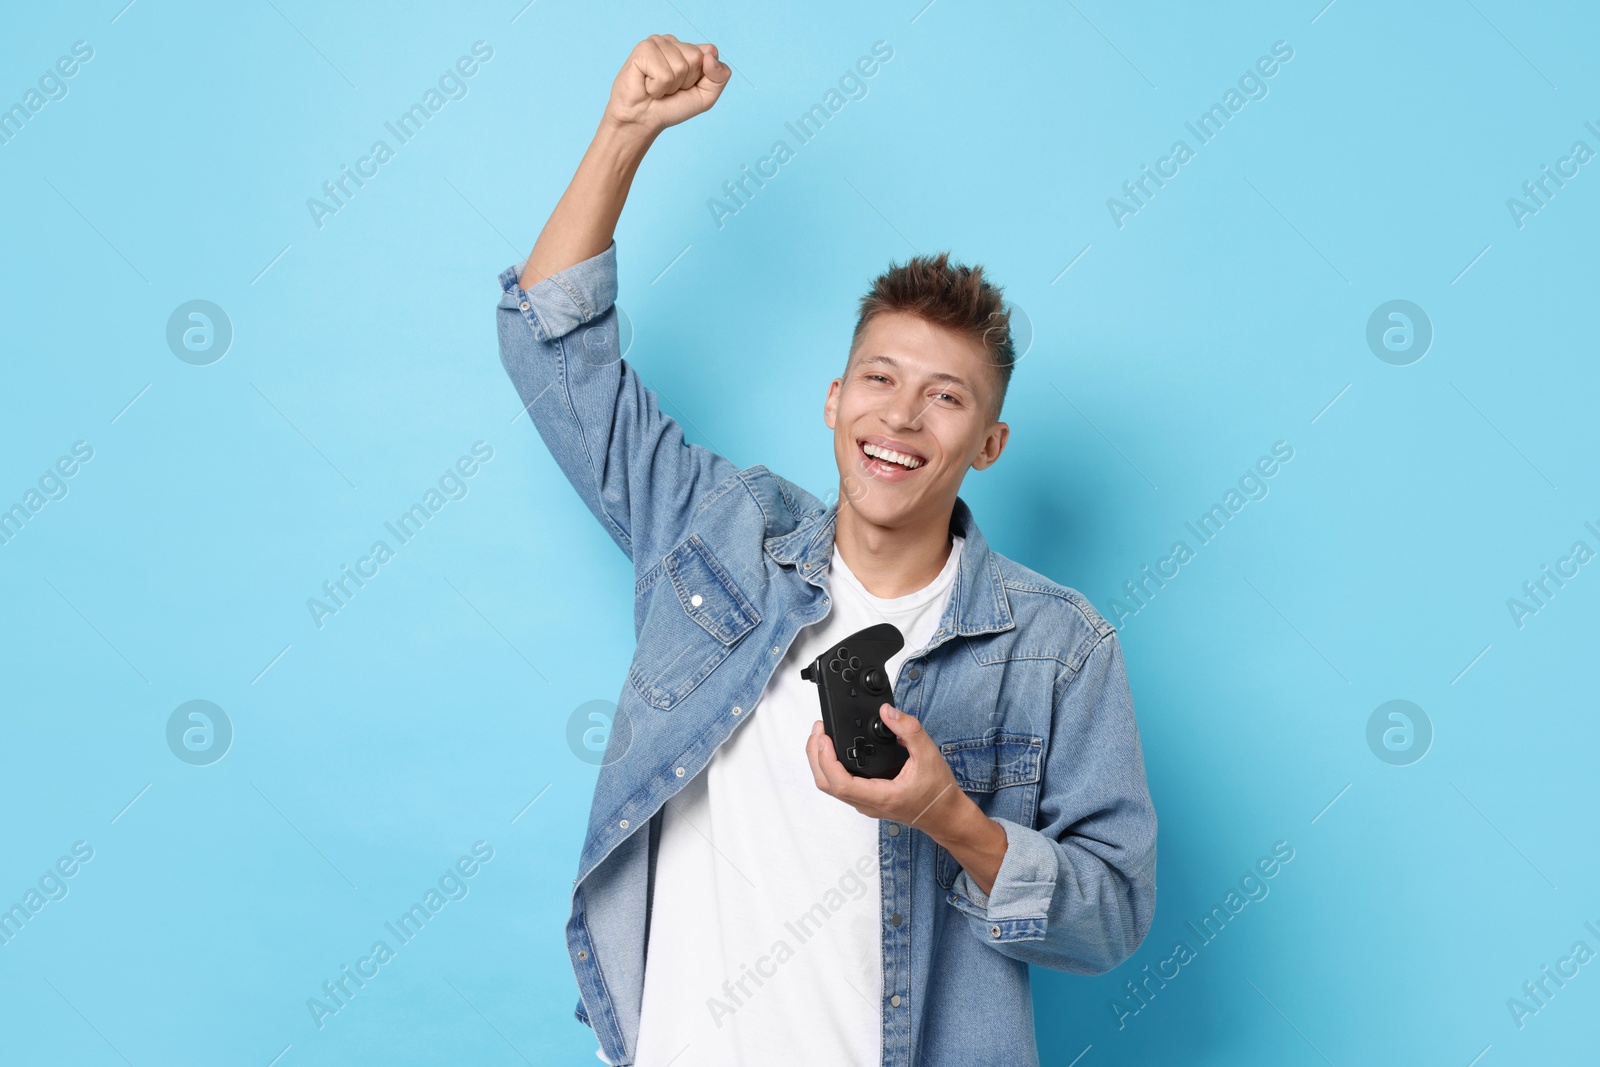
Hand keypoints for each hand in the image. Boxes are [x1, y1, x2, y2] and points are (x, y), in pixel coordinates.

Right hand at [605, 33, 730, 135]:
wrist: (643, 120)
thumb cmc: (671, 107)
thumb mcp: (706, 96)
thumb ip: (720, 76)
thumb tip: (710, 57)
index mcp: (688, 48)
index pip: (710, 52)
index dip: (702, 76)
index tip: (686, 86)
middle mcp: (673, 41)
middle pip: (696, 58)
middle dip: (685, 82)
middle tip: (669, 88)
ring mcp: (657, 42)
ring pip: (680, 66)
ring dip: (670, 86)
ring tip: (657, 87)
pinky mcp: (643, 50)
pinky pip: (664, 74)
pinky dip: (657, 87)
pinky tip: (647, 86)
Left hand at [807, 704, 1009, 894]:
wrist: (945, 815)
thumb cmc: (938, 792)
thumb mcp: (928, 754)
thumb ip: (908, 730)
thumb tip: (887, 711)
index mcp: (881, 795)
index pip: (840, 782)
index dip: (826, 759)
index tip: (824, 737)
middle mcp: (868, 803)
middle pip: (826, 784)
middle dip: (816, 756)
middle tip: (818, 730)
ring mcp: (865, 803)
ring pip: (831, 786)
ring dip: (821, 762)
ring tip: (822, 737)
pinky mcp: (867, 799)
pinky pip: (840, 786)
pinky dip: (831, 767)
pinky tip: (836, 751)